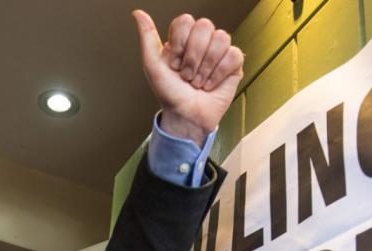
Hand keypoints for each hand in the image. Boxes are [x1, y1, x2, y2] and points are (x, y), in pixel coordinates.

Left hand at [133, 10, 243, 145]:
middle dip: (193, 56)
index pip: (186, 21)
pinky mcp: (233, 64)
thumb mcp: (152, 66)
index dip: (180, 43)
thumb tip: (137, 13)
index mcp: (183, 38)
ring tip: (198, 82)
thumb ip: (147, 37)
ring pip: (221, 38)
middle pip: (205, 26)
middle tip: (186, 76)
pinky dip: (219, 73)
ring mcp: (218, 52)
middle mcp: (201, 42)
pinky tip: (210, 84)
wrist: (185, 117)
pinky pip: (233, 55)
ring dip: (206, 66)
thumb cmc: (169, 94)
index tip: (174, 64)